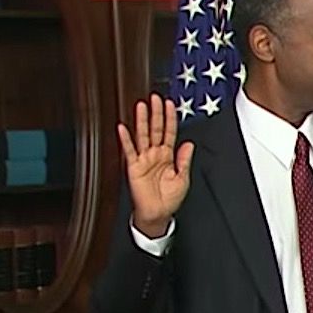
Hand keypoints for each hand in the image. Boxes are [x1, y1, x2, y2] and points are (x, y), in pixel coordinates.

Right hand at [119, 95, 191, 236]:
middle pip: (155, 129)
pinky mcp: (134, 167)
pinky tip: (123, 128)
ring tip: (141, 106)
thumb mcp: (183, 178)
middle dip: (156, 113)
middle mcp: (155, 154)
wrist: (158, 213)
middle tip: (155, 98)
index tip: (170, 104)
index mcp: (168, 156)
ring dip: (141, 121)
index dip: (170, 118)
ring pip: (142, 135)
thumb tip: (189, 143)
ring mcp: (144, 159)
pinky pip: (129, 151)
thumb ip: (184, 160)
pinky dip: (125, 139)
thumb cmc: (170, 198)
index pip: (169, 132)